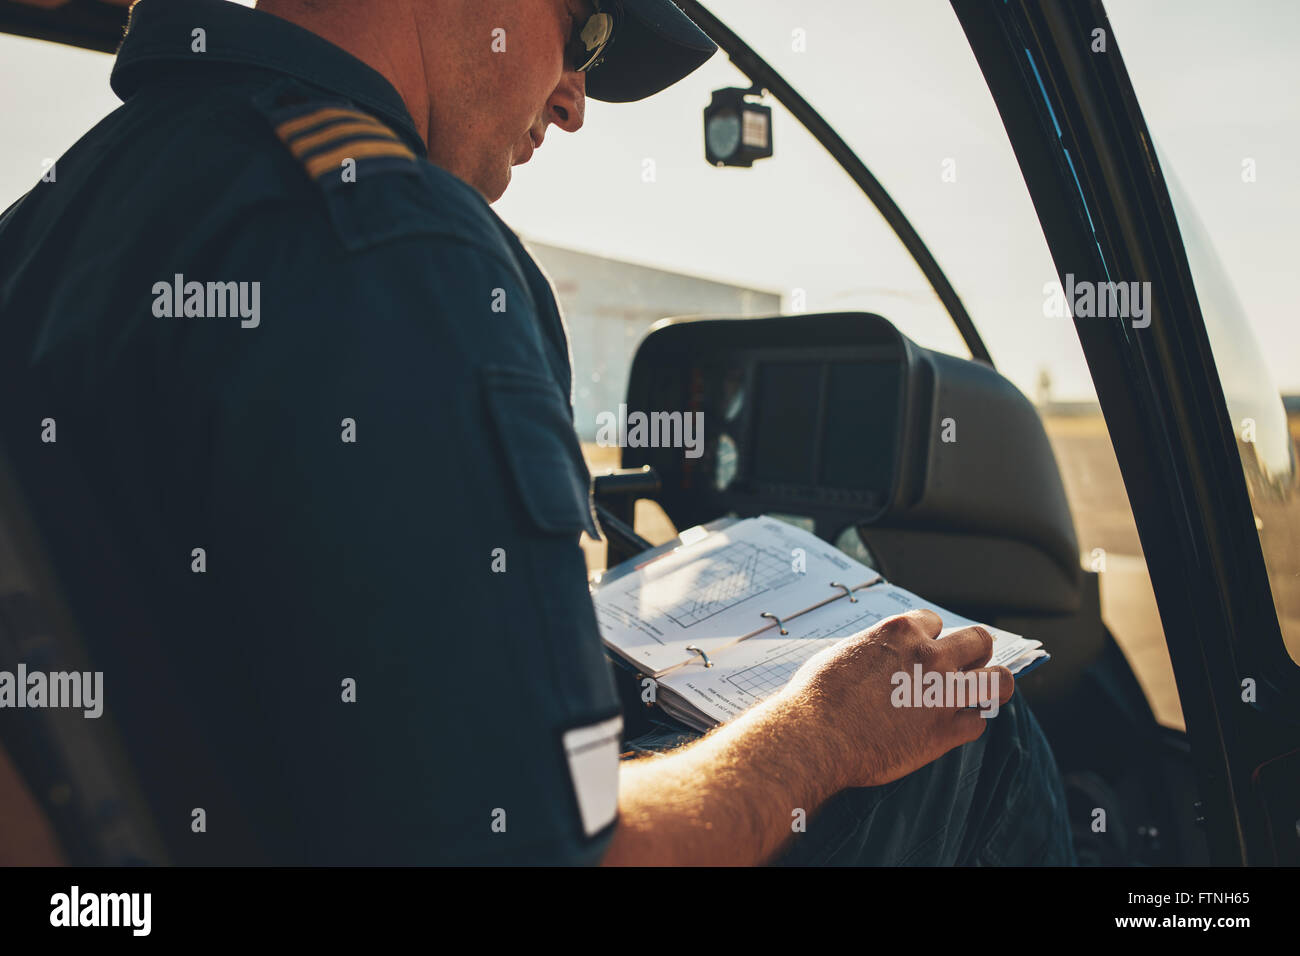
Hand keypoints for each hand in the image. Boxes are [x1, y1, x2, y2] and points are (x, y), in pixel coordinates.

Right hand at [778, 609, 1013, 790]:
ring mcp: (942, 694)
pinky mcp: (945, 732)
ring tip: (981, 693)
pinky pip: (978, 723)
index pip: (936, 621)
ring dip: (992, 685)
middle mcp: (929, 656)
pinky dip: (967, 724)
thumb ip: (872, 650)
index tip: (924, 650)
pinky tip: (951, 727)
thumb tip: (876, 655)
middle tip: (961, 668)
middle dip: (972, 653)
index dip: (930, 637)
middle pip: (978, 641)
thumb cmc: (817, 695)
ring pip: (998, 680)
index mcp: (900, 631)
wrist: (816, 736)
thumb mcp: (842, 653)